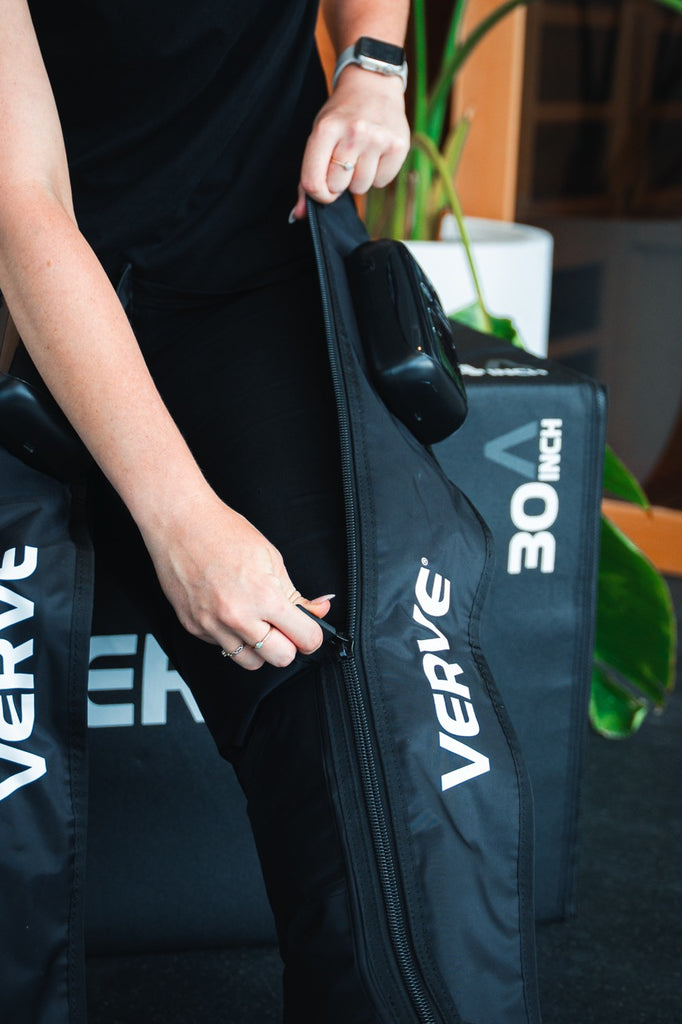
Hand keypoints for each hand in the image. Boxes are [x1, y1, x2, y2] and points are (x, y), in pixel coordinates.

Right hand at [142, 489, 330, 670]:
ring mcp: (213, 626)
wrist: (180, 524)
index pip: (305, 639)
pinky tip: (230, 613)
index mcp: (264, 596)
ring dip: (260, 648)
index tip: (310, 631)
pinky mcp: (194, 628)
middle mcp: (238, 617)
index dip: (313, 636)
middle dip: (288, 645)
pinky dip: (232, 637)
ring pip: (250, 662)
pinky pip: (223, 648)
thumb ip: (295, 593)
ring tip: (256, 623)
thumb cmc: (223, 533)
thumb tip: (319, 609)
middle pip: (280, 659)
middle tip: (283, 628)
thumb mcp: (272, 558)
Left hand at [290, 64, 409, 219]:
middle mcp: (354, 132)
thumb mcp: (319, 135)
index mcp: (326, 129)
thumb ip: (307, 176)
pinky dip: (377, 175)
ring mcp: (379, 139)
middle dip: (339, 181)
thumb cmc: (341, 115)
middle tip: (345, 158)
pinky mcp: (399, 145)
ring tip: (362, 154)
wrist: (373, 84)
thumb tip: (297, 215)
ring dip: (359, 178)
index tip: (324, 187)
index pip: (313, 182)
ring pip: (361, 188)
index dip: (318, 193)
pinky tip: (376, 154)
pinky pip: (382, 182)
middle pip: (338, 187)